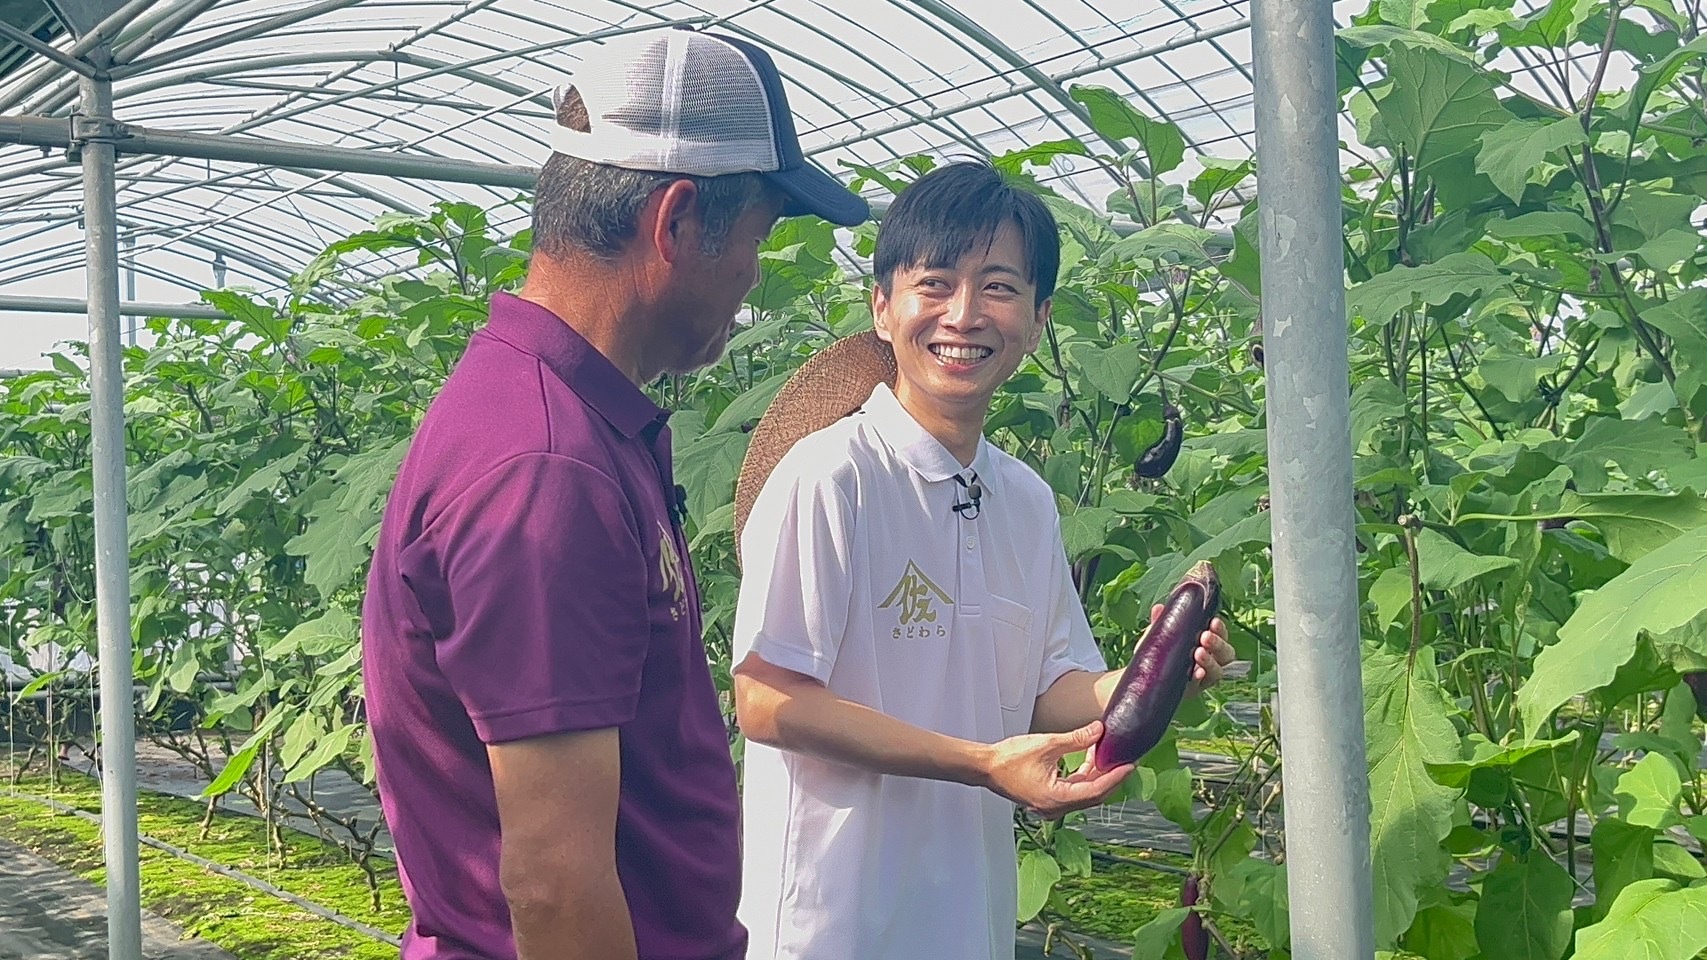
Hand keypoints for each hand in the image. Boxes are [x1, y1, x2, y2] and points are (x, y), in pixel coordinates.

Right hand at [981, 720, 1133, 819]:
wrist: (985, 767)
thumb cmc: (1009, 758)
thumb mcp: (1047, 744)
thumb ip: (1076, 739)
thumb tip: (1099, 730)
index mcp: (1056, 798)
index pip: (1096, 790)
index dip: (1115, 777)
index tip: (1130, 764)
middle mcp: (1056, 808)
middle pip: (1093, 795)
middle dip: (1110, 776)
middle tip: (1125, 759)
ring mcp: (1051, 806)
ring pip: (1084, 793)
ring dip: (1097, 775)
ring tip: (1108, 754)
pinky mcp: (1047, 799)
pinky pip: (1073, 791)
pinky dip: (1083, 776)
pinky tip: (1090, 759)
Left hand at [1148, 603, 1234, 694]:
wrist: (1148, 679)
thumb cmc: (1160, 655)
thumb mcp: (1161, 637)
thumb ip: (1162, 624)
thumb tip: (1158, 609)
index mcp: (1208, 645)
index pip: (1221, 635)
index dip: (1220, 629)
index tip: (1213, 621)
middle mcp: (1211, 661)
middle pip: (1226, 654)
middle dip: (1218, 644)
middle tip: (1205, 636)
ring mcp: (1204, 678)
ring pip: (1218, 671)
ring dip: (1210, 661)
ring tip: (1198, 653)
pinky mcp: (1194, 690)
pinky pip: (1200, 686)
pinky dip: (1199, 679)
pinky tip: (1196, 673)